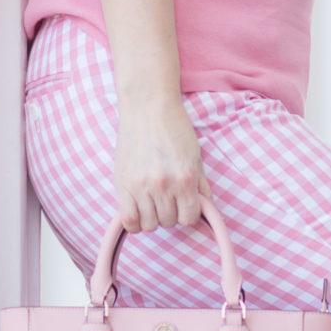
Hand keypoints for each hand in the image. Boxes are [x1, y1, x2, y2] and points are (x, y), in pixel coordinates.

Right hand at [113, 96, 212, 231]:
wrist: (148, 106)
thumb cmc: (174, 128)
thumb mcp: (195, 156)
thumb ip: (201, 186)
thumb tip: (206, 210)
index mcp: (185, 179)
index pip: (189, 218)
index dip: (187, 213)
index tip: (183, 203)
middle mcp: (164, 185)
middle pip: (169, 222)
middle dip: (170, 212)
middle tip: (166, 197)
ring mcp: (142, 185)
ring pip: (150, 224)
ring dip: (152, 217)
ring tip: (151, 201)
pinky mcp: (123, 184)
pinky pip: (129, 221)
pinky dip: (134, 222)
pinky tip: (138, 210)